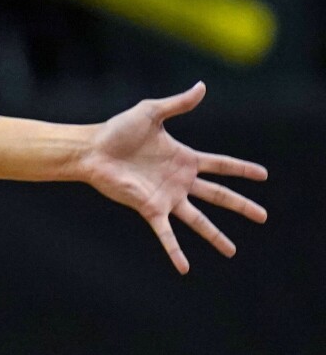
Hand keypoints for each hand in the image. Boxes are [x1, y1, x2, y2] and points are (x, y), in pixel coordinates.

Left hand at [78, 82, 267, 273]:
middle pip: (218, 195)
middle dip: (241, 206)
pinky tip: (184, 268)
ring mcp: (166, 197)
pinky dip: (174, 250)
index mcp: (184, 158)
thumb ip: (178, 104)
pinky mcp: (149, 209)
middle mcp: (179, 181)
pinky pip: (165, 234)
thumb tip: (202, 86)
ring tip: (232, 251)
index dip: (241, 169)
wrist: (91, 150)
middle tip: (263, 217)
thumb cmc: (117, 131)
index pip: (221, 165)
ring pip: (198, 220)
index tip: (263, 175)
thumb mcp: (151, 113)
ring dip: (215, 236)